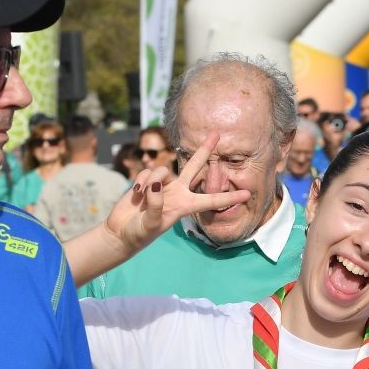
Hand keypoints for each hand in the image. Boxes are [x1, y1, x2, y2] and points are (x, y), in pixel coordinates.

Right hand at [103, 132, 248, 255]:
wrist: (121, 232)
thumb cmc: (139, 233)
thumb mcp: (151, 224)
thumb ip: (156, 204)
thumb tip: (157, 184)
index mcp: (186, 206)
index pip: (212, 201)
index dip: (229, 197)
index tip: (247, 194)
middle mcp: (178, 193)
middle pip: (195, 167)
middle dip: (205, 150)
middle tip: (216, 134)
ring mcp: (163, 186)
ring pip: (162, 170)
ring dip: (151, 180)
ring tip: (142, 196)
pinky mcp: (147, 182)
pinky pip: (146, 173)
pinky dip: (140, 182)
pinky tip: (135, 194)